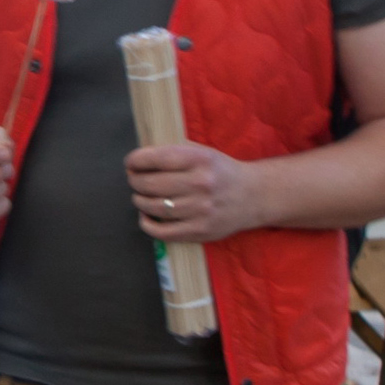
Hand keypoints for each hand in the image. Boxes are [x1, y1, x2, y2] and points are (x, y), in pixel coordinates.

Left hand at [125, 139, 265, 244]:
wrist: (254, 196)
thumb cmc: (222, 172)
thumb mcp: (203, 152)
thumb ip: (174, 153)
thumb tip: (139, 160)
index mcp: (199, 159)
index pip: (156, 158)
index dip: (135, 161)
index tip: (130, 163)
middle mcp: (200, 184)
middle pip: (150, 184)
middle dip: (135, 181)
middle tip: (134, 180)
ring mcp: (200, 210)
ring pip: (154, 208)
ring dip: (139, 201)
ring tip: (139, 197)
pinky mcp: (200, 231)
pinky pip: (163, 232)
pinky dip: (147, 224)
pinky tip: (146, 217)